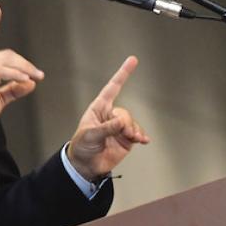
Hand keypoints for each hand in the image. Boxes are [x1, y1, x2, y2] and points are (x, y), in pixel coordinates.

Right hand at [0, 4, 44, 142]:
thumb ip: (12, 90)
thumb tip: (30, 84)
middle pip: (6, 53)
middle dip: (24, 63)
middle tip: (37, 74)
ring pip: (7, 60)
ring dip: (25, 69)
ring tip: (35, 77)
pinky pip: (3, 72)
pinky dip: (17, 75)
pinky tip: (25, 80)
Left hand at [67, 56, 148, 180]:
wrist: (85, 165)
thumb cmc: (82, 146)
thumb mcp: (89, 135)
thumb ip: (106, 128)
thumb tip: (122, 122)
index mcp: (98, 108)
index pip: (112, 88)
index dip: (122, 74)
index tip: (133, 60)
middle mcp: (110, 115)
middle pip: (124, 113)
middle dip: (125, 123)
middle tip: (123, 133)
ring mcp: (119, 127)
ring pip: (132, 123)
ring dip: (133, 131)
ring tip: (131, 139)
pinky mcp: (126, 139)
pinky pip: (137, 133)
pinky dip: (141, 136)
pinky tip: (144, 140)